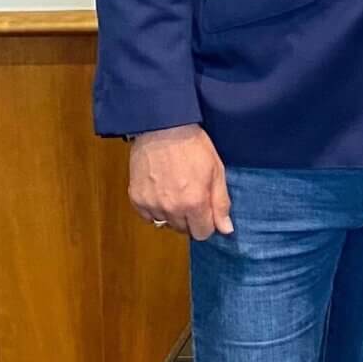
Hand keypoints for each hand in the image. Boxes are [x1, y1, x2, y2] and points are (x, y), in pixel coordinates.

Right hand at [129, 123, 232, 240]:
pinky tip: (161, 190)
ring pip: (166, 224)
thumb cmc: (193, 145)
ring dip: (173, 213)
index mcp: (194, 202)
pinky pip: (148, 216)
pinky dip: (156, 208)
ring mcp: (151, 205)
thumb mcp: (216, 170)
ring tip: (176, 190)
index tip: (207, 209)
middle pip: (184, 230)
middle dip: (191, 218)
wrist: (163, 128)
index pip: (202, 233)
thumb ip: (221, 203)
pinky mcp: (136, 199)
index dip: (207, 222)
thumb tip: (226, 230)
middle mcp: (171, 209)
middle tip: (192, 195)